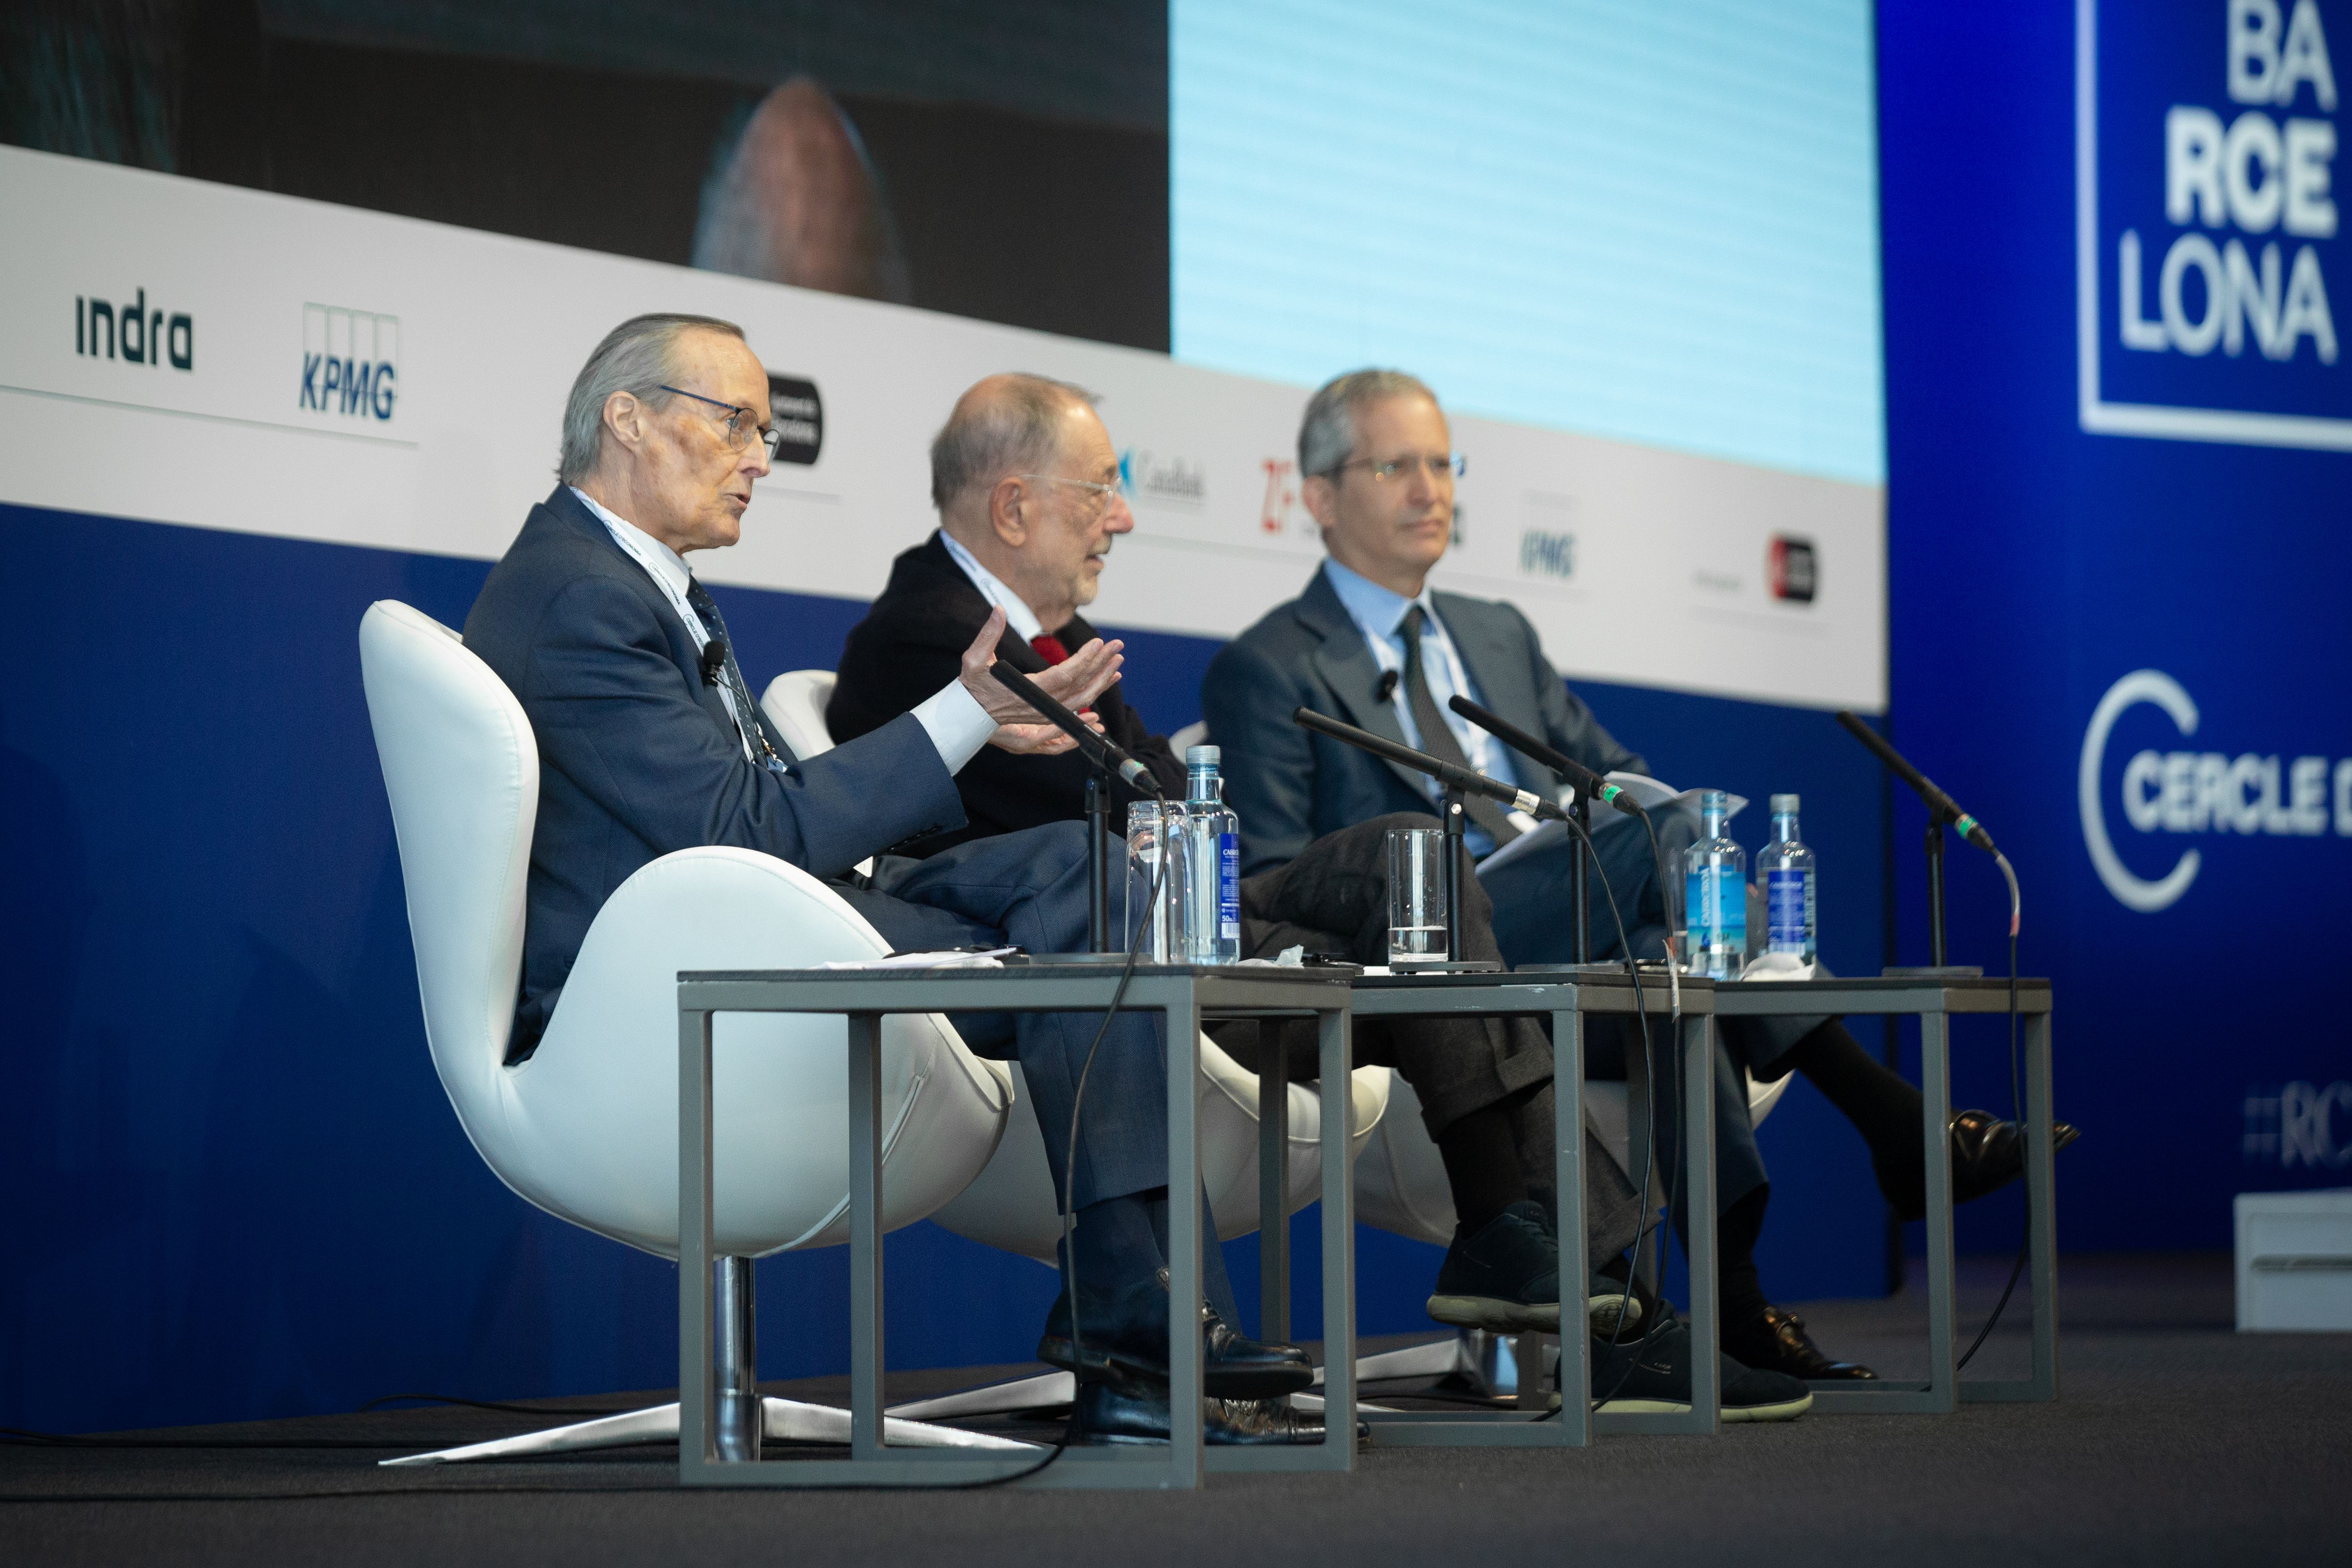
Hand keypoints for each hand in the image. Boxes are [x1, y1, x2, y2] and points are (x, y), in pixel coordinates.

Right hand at [958, 608, 1126, 754]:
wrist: (971, 713)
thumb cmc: (972, 685)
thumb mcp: (974, 659)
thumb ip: (988, 635)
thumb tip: (998, 609)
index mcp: (1025, 691)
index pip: (1062, 677)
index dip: (1083, 661)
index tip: (1098, 643)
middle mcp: (1040, 705)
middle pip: (1078, 686)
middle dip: (1100, 665)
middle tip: (1117, 646)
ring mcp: (1046, 712)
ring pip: (1082, 697)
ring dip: (1102, 678)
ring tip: (1118, 660)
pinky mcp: (1050, 713)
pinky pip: (1078, 702)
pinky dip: (1095, 689)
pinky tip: (1109, 678)